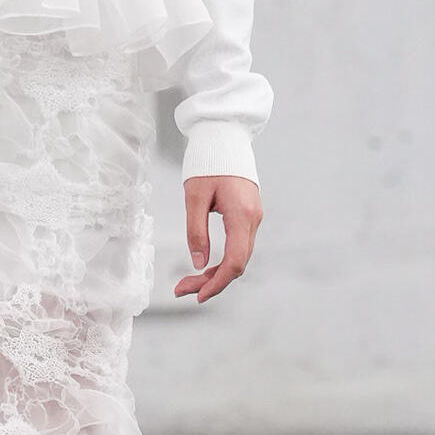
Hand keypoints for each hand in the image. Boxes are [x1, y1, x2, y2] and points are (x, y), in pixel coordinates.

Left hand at [175, 175, 262, 302]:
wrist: (224, 139)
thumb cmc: (207, 164)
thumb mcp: (194, 197)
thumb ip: (196, 231)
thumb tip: (199, 263)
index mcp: (241, 215)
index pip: (234, 262)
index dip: (217, 283)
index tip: (197, 296)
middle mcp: (253, 220)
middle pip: (237, 264)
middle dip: (210, 282)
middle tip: (181, 289)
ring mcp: (254, 218)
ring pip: (238, 257)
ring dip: (215, 273)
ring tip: (188, 281)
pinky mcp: (249, 216)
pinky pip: (238, 246)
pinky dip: (222, 260)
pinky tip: (205, 266)